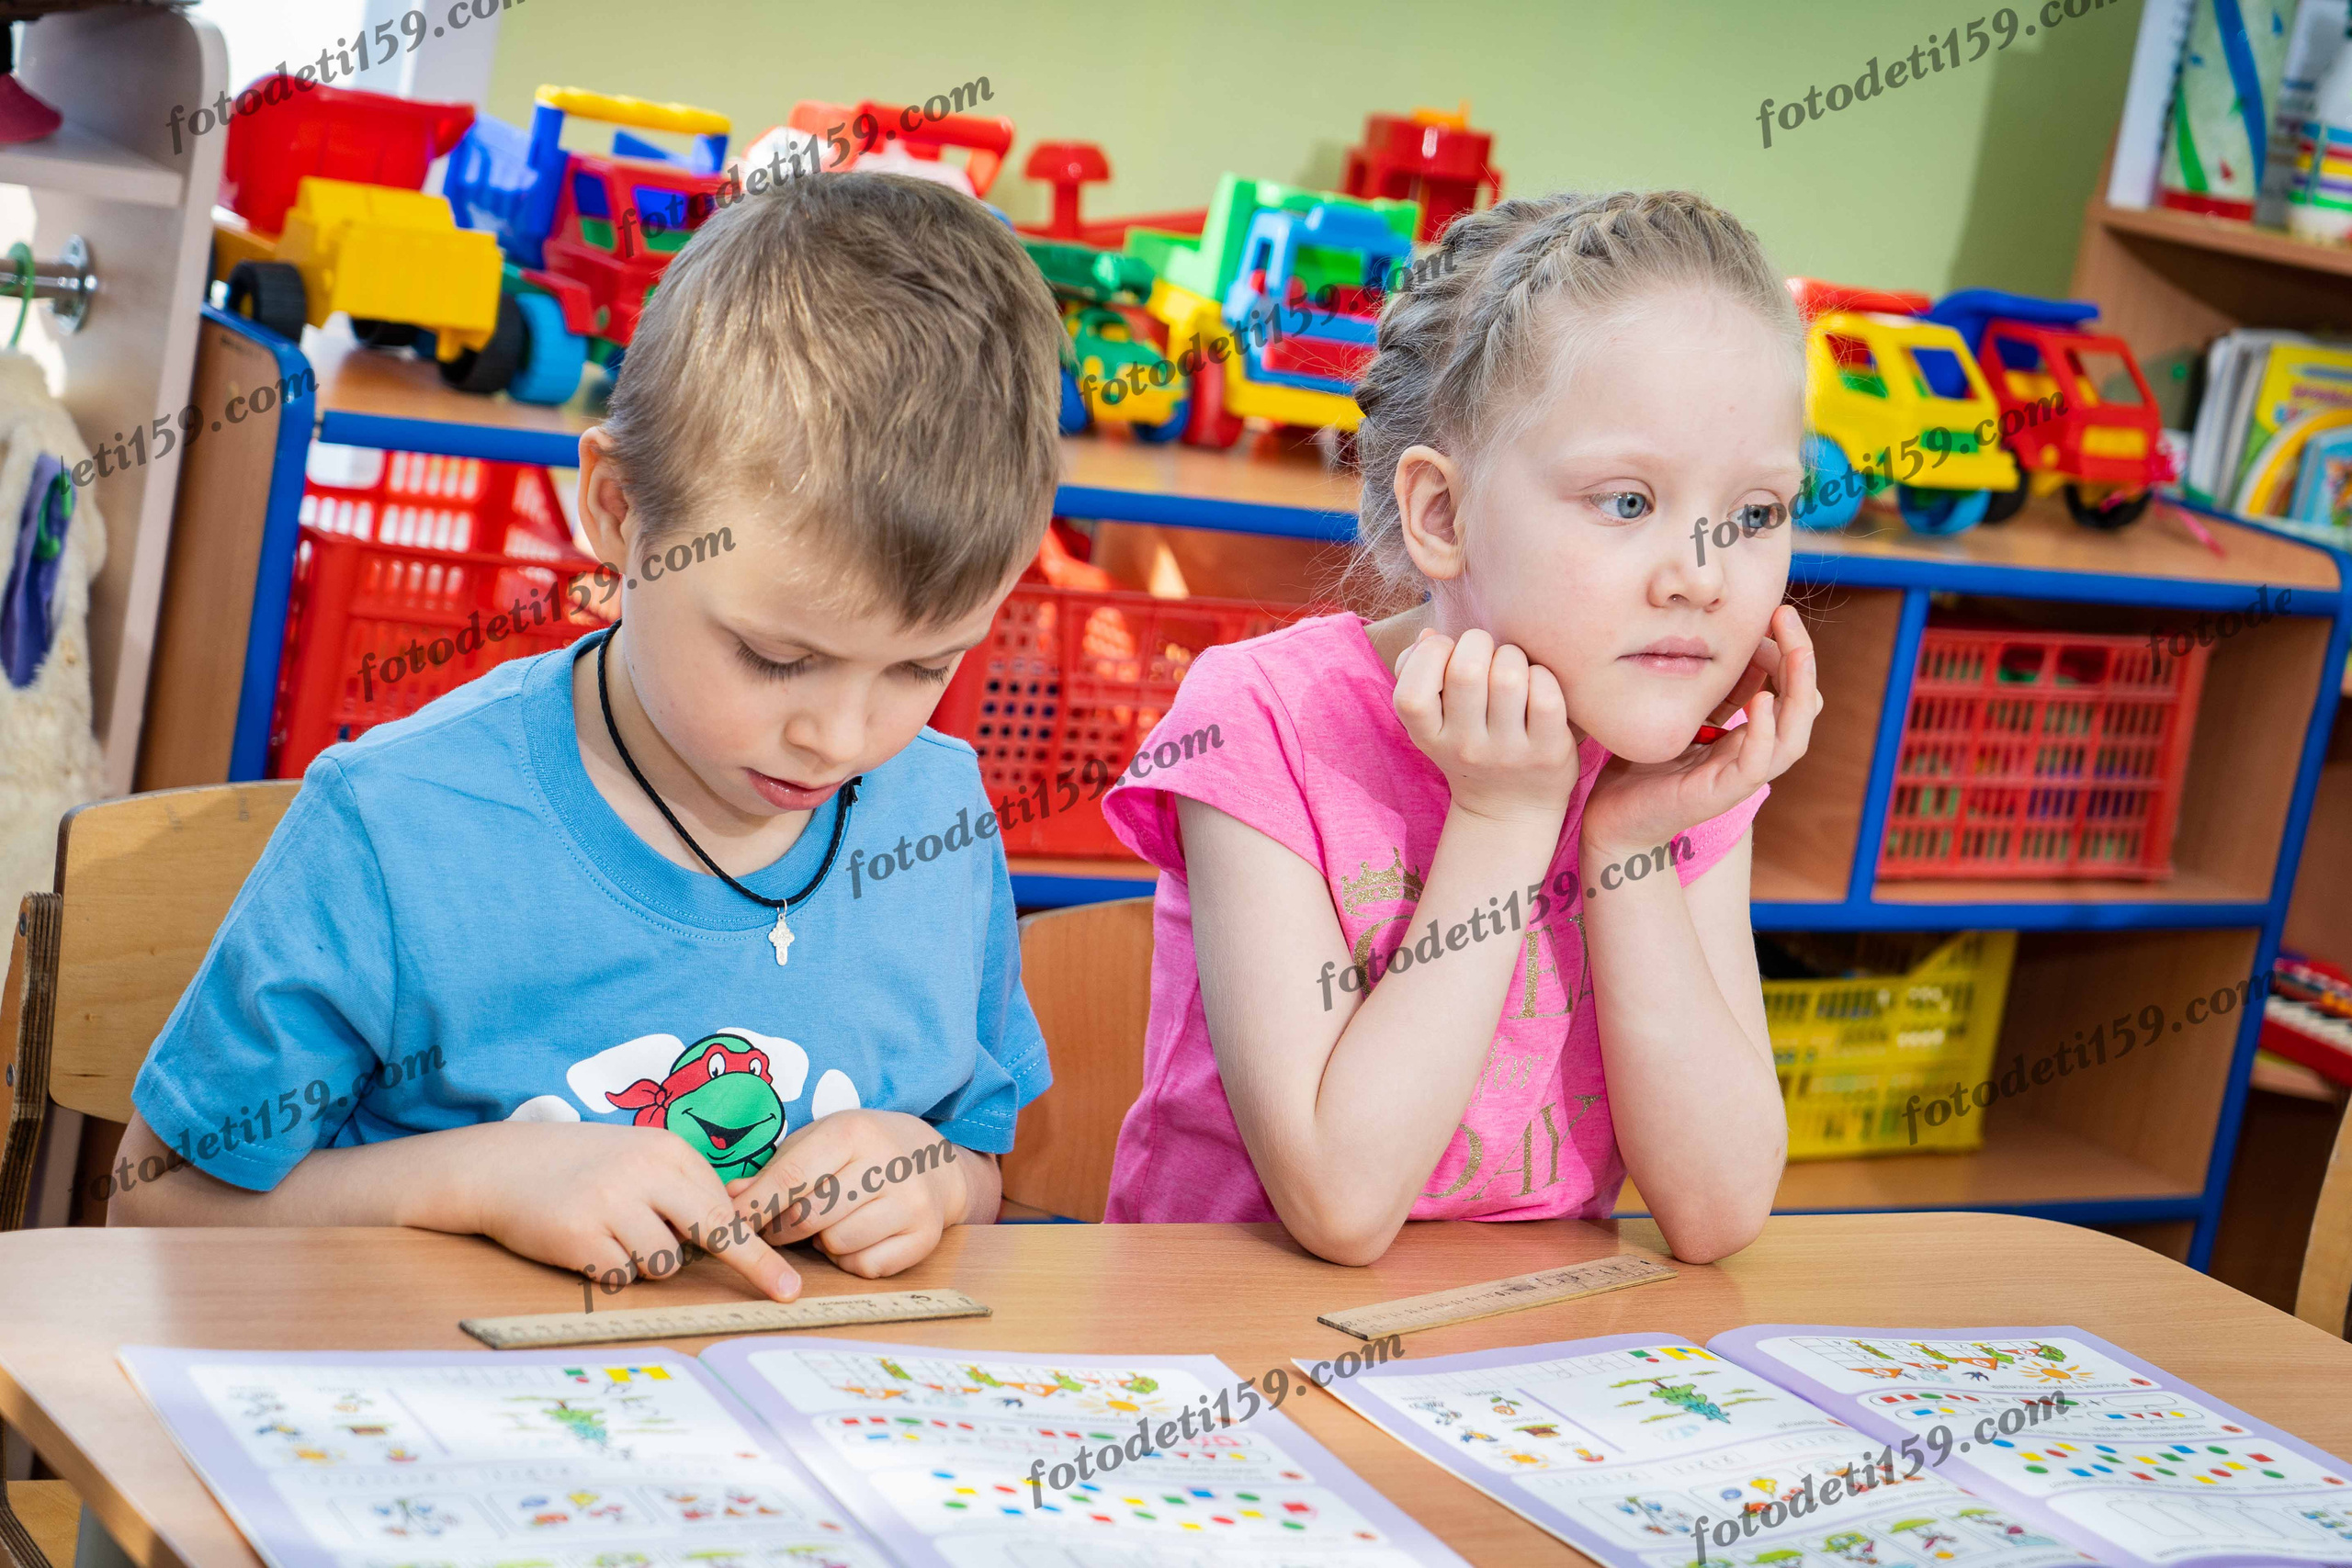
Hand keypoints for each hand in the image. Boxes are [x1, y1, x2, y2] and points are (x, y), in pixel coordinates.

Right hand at [441, 1120, 799, 1299]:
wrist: (499, 1165)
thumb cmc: (581, 1166)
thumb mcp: (638, 1158)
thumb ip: (681, 1188)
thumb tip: (732, 1232)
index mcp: (668, 1151)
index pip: (726, 1205)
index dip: (752, 1242)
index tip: (784, 1279)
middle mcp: (645, 1172)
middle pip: (715, 1229)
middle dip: (754, 1264)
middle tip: (785, 1291)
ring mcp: (611, 1202)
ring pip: (662, 1263)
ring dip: (645, 1263)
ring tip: (613, 1235)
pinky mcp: (578, 1234)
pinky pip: (619, 1276)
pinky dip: (609, 1271)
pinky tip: (586, 1245)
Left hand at [729, 1109, 970, 1277]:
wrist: (935, 1161)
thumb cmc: (862, 1150)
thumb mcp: (819, 1142)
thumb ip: (776, 1171)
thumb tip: (730, 1200)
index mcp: (854, 1132)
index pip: (793, 1177)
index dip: (757, 1207)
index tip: (730, 1225)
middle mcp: (888, 1164)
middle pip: (811, 1216)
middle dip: (783, 1230)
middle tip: (778, 1228)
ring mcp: (911, 1201)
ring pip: (838, 1244)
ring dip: (822, 1243)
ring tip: (829, 1225)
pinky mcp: (925, 1236)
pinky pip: (866, 1267)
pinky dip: (851, 1260)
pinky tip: (857, 1238)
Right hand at [1390, 627, 1578, 827]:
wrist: (1510, 809)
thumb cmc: (1468, 745)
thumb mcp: (1432, 722)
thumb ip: (1416, 672)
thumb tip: (1429, 635)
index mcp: (1429, 738)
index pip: (1411, 694)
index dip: (1429, 655)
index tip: (1446, 652)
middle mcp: (1465, 748)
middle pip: (1466, 671)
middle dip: (1477, 642)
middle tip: (1485, 652)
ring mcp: (1508, 753)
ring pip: (1508, 677)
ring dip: (1511, 656)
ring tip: (1511, 666)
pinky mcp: (1548, 752)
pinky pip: (1546, 695)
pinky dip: (1542, 675)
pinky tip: (1537, 682)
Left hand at [1581, 604, 1820, 856]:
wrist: (1614, 818)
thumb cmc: (1643, 764)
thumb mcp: (1680, 713)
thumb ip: (1710, 689)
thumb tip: (1732, 643)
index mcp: (1748, 735)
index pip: (1790, 692)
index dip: (1789, 652)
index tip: (1773, 613)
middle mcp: (1752, 754)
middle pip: (1801, 709)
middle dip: (1801, 659)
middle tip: (1786, 614)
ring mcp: (1739, 777)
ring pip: (1793, 738)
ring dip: (1797, 691)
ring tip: (1791, 651)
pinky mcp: (1720, 795)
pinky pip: (1756, 766)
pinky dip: (1764, 733)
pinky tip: (1762, 700)